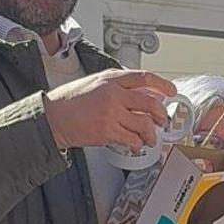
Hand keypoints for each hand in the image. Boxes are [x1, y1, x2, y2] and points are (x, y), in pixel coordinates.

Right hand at [44, 69, 176, 151]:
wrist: (52, 118)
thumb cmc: (70, 101)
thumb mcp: (95, 82)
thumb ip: (117, 85)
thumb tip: (141, 94)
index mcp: (111, 79)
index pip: (144, 78)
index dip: (162, 85)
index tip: (171, 91)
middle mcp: (114, 94)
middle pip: (151, 104)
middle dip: (161, 115)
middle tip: (162, 121)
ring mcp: (111, 114)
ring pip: (144, 125)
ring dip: (151, 134)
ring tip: (150, 138)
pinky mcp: (107, 132)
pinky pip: (132, 140)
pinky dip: (137, 144)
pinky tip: (135, 145)